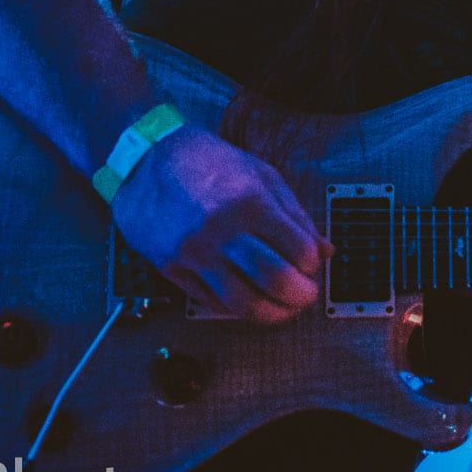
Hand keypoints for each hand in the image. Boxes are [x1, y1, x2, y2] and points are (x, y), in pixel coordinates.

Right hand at [110, 124, 329, 323]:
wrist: (146, 158)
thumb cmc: (208, 162)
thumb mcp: (261, 174)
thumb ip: (295, 214)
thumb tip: (325, 250)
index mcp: (251, 200)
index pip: (298, 250)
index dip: (312, 265)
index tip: (311, 265)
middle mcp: (223, 228)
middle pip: (274, 280)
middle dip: (299, 296)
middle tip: (305, 296)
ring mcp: (195, 251)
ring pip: (242, 301)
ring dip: (271, 313)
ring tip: (281, 310)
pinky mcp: (171, 267)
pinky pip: (210, 302)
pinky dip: (234, 308)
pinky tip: (247, 301)